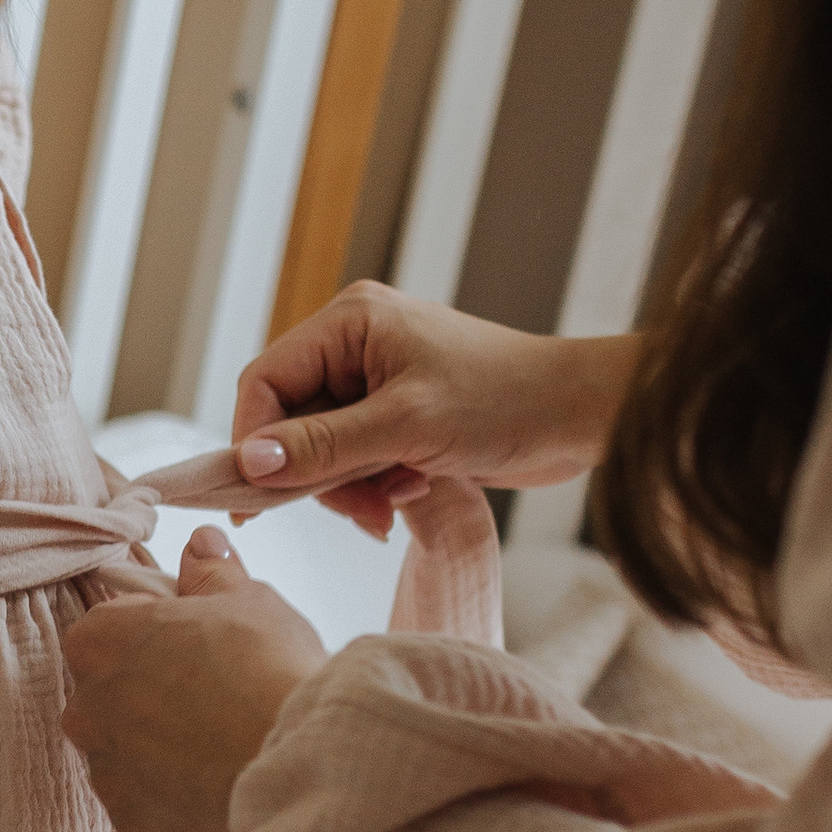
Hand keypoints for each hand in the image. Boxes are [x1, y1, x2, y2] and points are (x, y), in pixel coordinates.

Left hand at [60, 531, 326, 831]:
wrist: (302, 767)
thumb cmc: (272, 669)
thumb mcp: (250, 601)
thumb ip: (212, 572)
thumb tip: (201, 544)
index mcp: (99, 641)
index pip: (108, 630)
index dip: (154, 635)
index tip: (196, 644)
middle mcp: (85, 709)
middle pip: (111, 696)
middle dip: (152, 696)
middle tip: (217, 697)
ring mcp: (105, 774)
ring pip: (127, 756)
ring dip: (162, 752)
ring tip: (226, 748)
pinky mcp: (131, 828)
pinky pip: (148, 807)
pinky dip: (175, 801)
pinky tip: (221, 788)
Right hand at [228, 283, 638, 535]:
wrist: (581, 416)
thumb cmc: (507, 400)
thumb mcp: (406, 426)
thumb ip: (323, 445)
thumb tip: (250, 463)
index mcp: (350, 323)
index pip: (266, 381)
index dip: (255, 440)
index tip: (258, 497)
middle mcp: (356, 345)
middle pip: (292, 420)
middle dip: (318, 473)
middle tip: (356, 509)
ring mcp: (378, 382)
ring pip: (323, 448)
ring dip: (350, 486)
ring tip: (390, 504)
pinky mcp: (400, 415)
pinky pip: (357, 458)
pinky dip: (374, 485)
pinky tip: (411, 491)